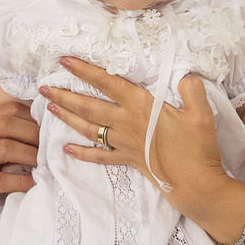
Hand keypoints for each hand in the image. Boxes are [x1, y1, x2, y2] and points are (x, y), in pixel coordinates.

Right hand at [0, 101, 38, 228]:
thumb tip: (35, 135)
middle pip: (6, 124)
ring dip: (29, 156)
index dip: (31, 118)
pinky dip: (18, 182)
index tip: (47, 131)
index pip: (7, 110)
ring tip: (44, 166)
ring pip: (4, 148)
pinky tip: (31, 184)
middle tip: (49, 148)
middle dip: (33, 135)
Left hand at [41, 57, 228, 218]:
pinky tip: (66, 149)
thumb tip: (184, 73)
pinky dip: (82, 153)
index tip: (65, 60)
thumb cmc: (198, 147)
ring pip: (89, 128)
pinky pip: (100, 156)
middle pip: (89, 107)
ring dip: (68, 118)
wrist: (196, 184)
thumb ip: (191, 89)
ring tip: (50, 108)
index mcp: (141, 106)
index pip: (107, 83)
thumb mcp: (201, 112)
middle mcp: (126, 123)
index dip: (85, 71)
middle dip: (65, 95)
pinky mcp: (128, 160)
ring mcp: (124, 143)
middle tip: (44, 87)